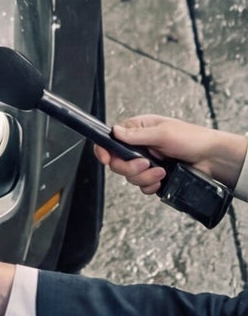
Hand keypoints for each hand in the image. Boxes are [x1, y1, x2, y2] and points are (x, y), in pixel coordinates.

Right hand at [94, 115, 247, 196]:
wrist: (211, 159)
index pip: (111, 139)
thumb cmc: (192, 138)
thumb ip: (137, 135)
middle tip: (146, 164)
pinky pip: (142, 186)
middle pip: (117, 162)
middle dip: (131, 167)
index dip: (104, 150)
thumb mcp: (163, 133)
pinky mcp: (154, 176)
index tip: (106, 159)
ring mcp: (146, 162)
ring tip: (161, 171)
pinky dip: (150, 185)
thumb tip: (115, 131)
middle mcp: (139, 146)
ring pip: (130, 176)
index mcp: (138, 129)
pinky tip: (162, 180)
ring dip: (144, 177)